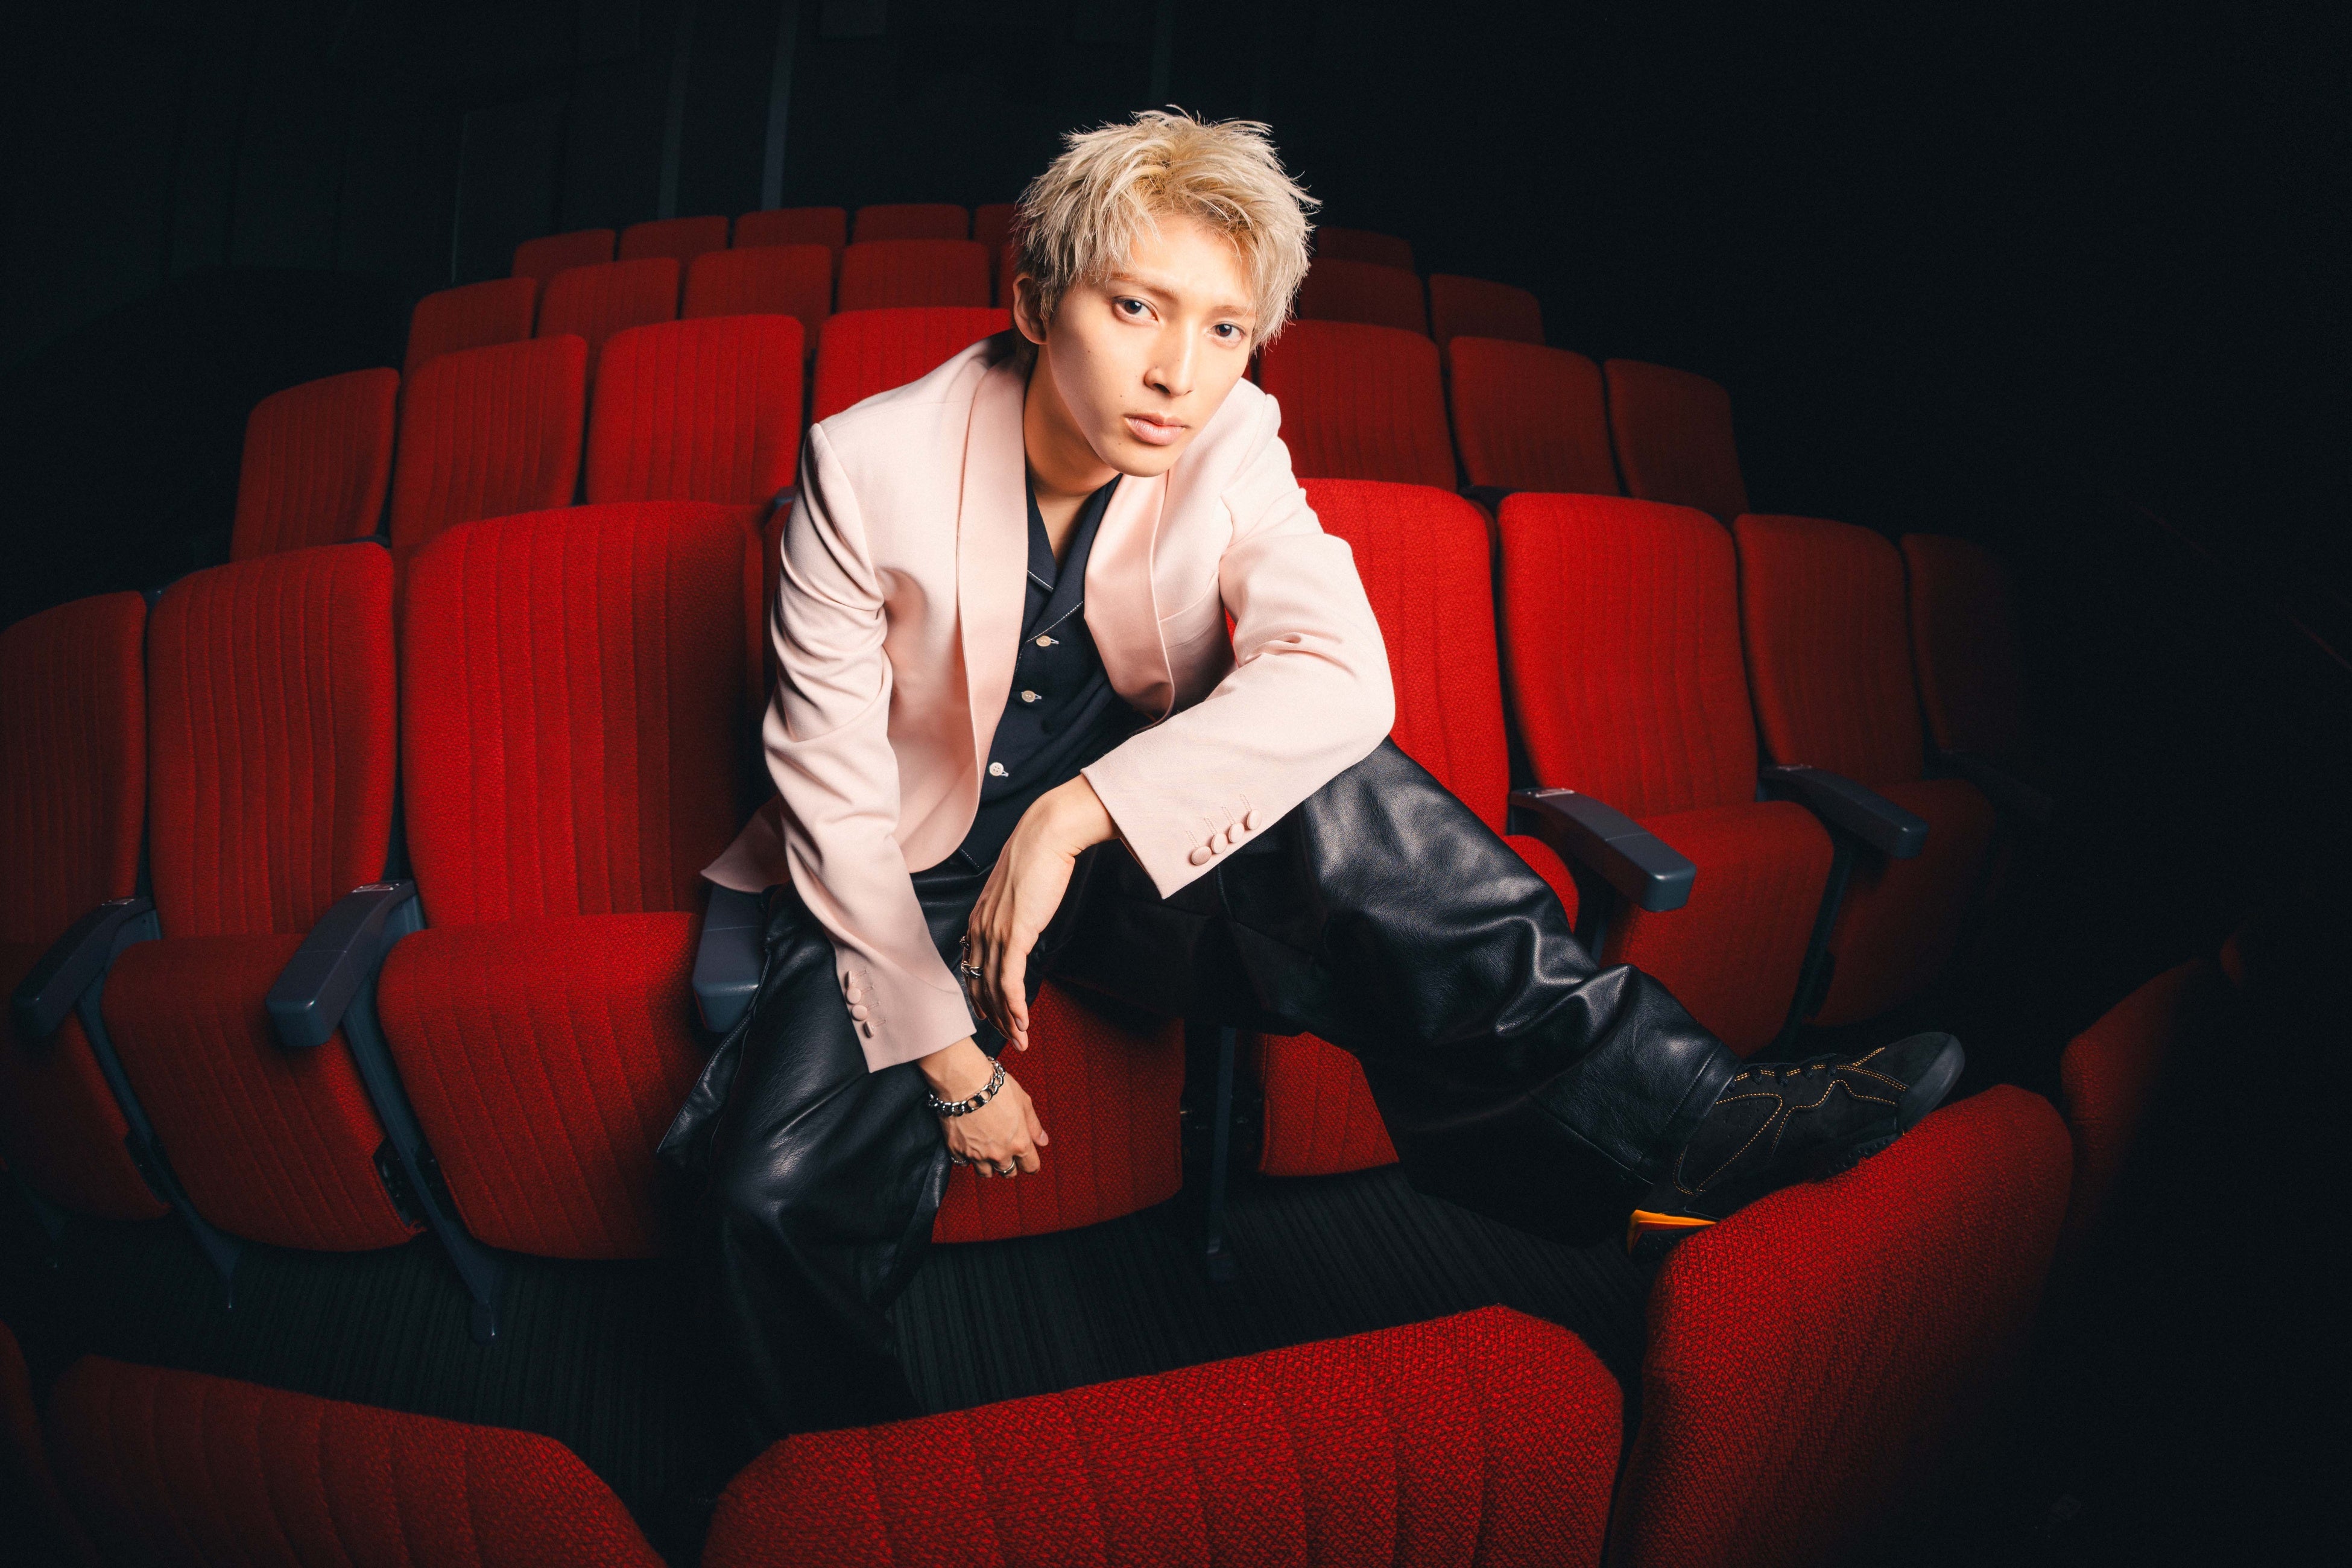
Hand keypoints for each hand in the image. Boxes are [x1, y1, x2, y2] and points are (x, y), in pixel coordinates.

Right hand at [920, 1037, 1047, 1175]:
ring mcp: (977, 1154)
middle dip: (1010, 1164)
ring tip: (987, 1151)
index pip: (1031, 1166)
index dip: (1031, 1164)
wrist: (964, 1081)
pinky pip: (964, 1163)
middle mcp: (999, 1154)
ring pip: (985, 1173)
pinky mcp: (957, 1150)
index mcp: (1019, 1144)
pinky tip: (969, 1145)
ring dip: (989, 1165)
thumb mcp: (1024, 1102)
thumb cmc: (997, 1088)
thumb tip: (1043, 1141)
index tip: (1028, 1161)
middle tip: (1006, 1152)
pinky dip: (967, 1157)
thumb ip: (1034, 1125)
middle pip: (1008, 1173)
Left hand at [960, 777, 1114, 1051]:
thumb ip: (1014, 911)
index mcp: (979, 918)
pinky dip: (1016, 1006)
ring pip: (995, 989)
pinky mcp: (1014, 933)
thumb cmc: (1039, 856)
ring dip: (1009, 1019)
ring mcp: (995, 932)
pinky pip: (1010, 980)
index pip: (974, 969)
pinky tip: (1023, 1023)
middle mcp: (981, 928)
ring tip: (1021, 1041)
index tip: (993, 1018)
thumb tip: (1022, 923)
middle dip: (995, 1018)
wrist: (1048, 834)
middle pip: (980, 985)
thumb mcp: (1019, 890)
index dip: (982, 999)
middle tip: (1009, 1040)